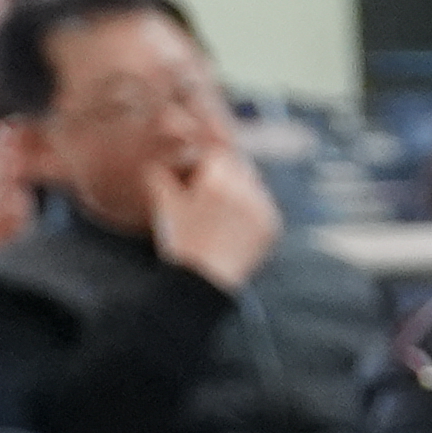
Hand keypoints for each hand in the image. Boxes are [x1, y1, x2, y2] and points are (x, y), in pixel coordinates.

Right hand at [153, 140, 282, 291]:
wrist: (204, 279)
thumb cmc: (178, 240)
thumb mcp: (165, 205)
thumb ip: (162, 175)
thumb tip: (159, 161)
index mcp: (216, 182)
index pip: (217, 153)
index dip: (207, 157)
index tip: (201, 162)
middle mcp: (243, 192)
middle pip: (239, 166)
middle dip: (226, 169)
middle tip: (213, 177)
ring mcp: (262, 208)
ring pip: (253, 184)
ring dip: (240, 185)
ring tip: (222, 200)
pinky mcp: (272, 224)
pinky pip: (264, 205)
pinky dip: (251, 206)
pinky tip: (235, 215)